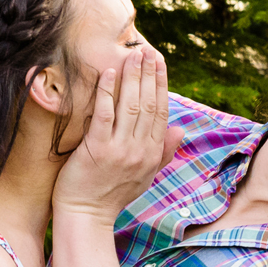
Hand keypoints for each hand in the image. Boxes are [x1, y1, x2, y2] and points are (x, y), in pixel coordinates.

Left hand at [55, 46, 172, 224]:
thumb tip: (181, 129)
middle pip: (147, 104)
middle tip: (146, 50)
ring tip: (132, 56)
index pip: (161, 112)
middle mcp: (140, 150)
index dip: (161, 84)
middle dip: (148, 74)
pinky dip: (107, 93)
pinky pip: (104, 115)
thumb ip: (163, 152)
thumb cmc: (112, 195)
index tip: (159, 62)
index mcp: (153, 154)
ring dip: (132, 77)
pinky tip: (109, 74)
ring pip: (130, 106)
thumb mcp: (145, 175)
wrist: (86, 215)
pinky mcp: (97, 150)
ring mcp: (120, 150)